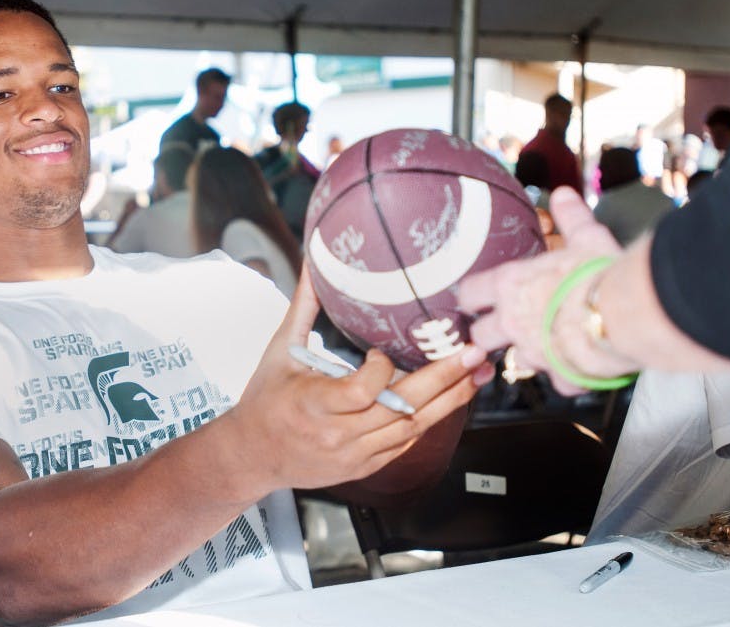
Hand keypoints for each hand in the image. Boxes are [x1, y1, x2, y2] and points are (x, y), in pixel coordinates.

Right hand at [226, 266, 489, 493]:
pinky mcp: (365, 466)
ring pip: (412, 428)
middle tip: (473, 352)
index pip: (362, 390)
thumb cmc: (264, 401)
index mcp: (312, 404)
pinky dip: (430, 419)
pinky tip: (452, 398)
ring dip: (449, 400)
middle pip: (401, 409)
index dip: (382, 369)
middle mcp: (336, 435)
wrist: (252, 456)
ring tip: (477, 373)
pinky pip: (406, 443)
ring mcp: (354, 454)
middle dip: (444, 379)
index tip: (382, 350)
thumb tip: (315, 262)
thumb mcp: (279, 351)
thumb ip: (304, 307)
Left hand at [457, 186, 629, 393]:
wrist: (628, 311)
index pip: (469, 295)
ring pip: (518, 361)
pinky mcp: (560, 375)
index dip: (471, 298)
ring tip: (550, 344)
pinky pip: (558, 381)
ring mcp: (535, 352)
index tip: (476, 299)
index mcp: (511, 286)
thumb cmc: (602, 271)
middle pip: (480, 337)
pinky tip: (580, 366)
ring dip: (531, 354)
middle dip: (489, 334)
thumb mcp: (586, 238)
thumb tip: (563, 194)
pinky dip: (568, 376)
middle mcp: (513, 322)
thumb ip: (570, 218)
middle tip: (504, 327)